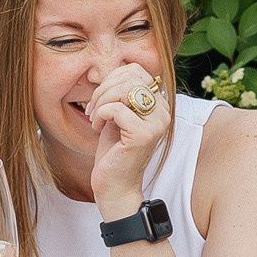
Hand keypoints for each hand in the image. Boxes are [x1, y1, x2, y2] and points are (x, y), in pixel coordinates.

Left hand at [82, 61, 168, 217]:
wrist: (115, 186)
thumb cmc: (114, 151)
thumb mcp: (118, 115)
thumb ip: (121, 93)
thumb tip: (112, 70)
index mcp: (159, 104)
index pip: (135, 70)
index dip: (112, 78)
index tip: (100, 98)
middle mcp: (163, 112)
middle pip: (129, 76)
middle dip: (103, 89)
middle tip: (93, 108)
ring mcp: (156, 124)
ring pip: (123, 90)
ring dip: (100, 101)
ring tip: (94, 117)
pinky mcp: (144, 135)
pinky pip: (116, 109)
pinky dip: (101, 114)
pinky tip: (97, 127)